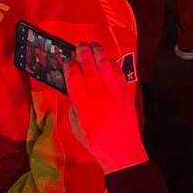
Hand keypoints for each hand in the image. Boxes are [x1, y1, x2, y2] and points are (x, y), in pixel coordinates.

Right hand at [64, 42, 147, 173]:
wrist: (121, 147)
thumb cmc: (94, 141)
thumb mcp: (76, 126)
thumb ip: (74, 107)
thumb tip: (74, 94)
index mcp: (82, 100)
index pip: (73, 74)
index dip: (69, 64)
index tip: (67, 60)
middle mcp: (97, 90)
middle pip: (89, 63)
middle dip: (83, 51)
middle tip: (79, 45)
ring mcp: (113, 88)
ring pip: (105, 63)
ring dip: (99, 51)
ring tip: (94, 44)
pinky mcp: (125, 89)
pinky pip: (118, 70)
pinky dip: (112, 62)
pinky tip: (108, 59)